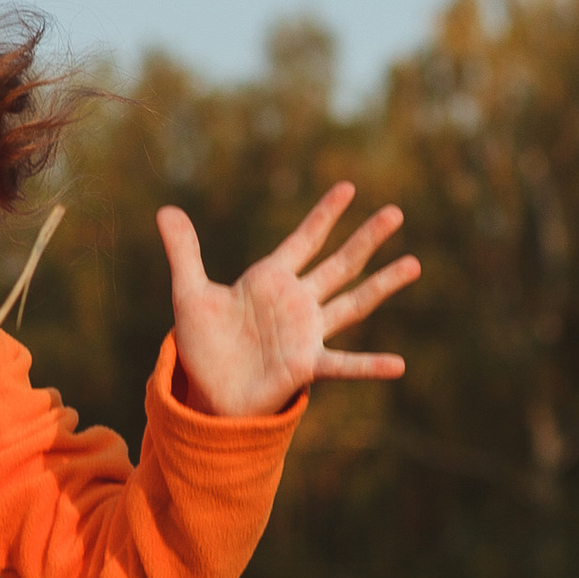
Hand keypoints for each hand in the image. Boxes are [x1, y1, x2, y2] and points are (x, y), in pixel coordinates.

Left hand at [156, 180, 416, 418]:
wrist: (207, 390)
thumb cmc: (204, 343)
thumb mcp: (189, 293)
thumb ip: (184, 251)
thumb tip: (165, 209)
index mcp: (271, 279)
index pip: (305, 239)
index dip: (325, 214)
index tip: (348, 187)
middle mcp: (296, 302)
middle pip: (339, 263)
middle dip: (366, 238)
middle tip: (395, 212)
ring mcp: (306, 333)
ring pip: (352, 303)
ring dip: (381, 284)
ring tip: (414, 263)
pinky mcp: (305, 366)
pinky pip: (343, 364)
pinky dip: (369, 366)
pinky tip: (398, 365)